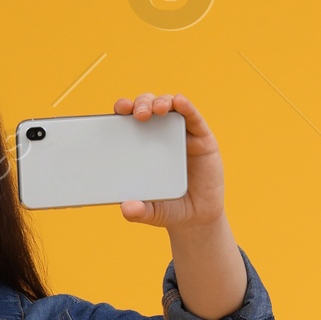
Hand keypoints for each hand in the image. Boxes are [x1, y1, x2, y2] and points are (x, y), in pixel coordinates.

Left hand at [114, 92, 225, 231]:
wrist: (197, 217)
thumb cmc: (169, 208)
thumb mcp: (151, 212)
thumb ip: (138, 211)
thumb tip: (126, 209)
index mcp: (141, 146)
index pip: (129, 121)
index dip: (123, 110)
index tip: (118, 109)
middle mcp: (160, 134)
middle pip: (148, 107)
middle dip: (141, 104)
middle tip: (138, 114)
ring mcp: (181, 133)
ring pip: (169, 106)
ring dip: (161, 102)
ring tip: (157, 109)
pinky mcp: (202, 137)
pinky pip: (193, 117)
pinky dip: (186, 107)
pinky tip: (180, 102)